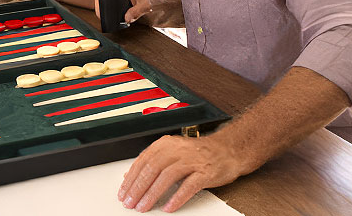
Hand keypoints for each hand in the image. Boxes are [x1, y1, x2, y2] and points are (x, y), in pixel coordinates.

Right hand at [94, 0, 165, 25]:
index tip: (99, 10)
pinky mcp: (123, 5)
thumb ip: (136, 12)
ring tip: (102, 18)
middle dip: (100, 7)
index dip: (100, 0)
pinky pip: (112, 8)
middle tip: (100, 16)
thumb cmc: (153, 4)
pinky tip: (107, 19)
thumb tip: (126, 19)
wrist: (159, 7)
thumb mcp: (144, 7)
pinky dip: (109, 13)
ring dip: (104, 10)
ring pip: (108, 4)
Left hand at [118, 134, 243, 211]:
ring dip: (153, 193)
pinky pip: (189, 185)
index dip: (131, 178)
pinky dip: (177, 197)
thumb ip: (151, 162)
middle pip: (152, 168)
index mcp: (166, 144)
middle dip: (138, 187)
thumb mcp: (171, 152)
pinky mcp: (206, 172)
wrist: (228, 150)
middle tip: (130, 202)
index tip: (123, 192)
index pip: (143, 161)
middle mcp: (177, 149)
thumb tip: (129, 176)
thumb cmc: (198, 153)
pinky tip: (168, 206)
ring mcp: (192, 160)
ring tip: (144, 206)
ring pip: (167, 176)